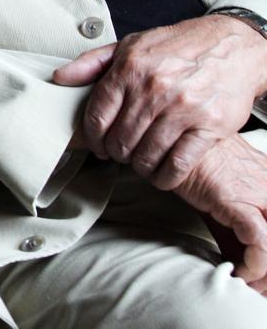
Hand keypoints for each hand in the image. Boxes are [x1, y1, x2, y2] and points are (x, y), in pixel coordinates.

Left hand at [54, 16, 266, 188]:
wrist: (232, 46)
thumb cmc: (177, 46)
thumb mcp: (131, 45)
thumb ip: (92, 63)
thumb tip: (60, 77)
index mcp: (130, 68)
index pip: (97, 116)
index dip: (92, 137)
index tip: (96, 145)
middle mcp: (154, 89)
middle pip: (120, 139)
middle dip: (115, 152)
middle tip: (120, 153)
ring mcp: (183, 109)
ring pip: (146, 155)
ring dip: (139, 165)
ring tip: (140, 161)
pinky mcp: (210, 126)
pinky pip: (179, 164)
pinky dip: (166, 176)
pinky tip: (162, 174)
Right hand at [174, 134, 266, 291]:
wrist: (169, 140)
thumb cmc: (192, 164)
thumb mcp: (219, 198)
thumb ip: (233, 229)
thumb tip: (238, 264)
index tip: (260, 278)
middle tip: (259, 286)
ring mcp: (258, 192)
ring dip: (265, 273)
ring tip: (248, 283)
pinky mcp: (236, 199)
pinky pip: (259, 241)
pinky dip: (254, 264)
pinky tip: (238, 271)